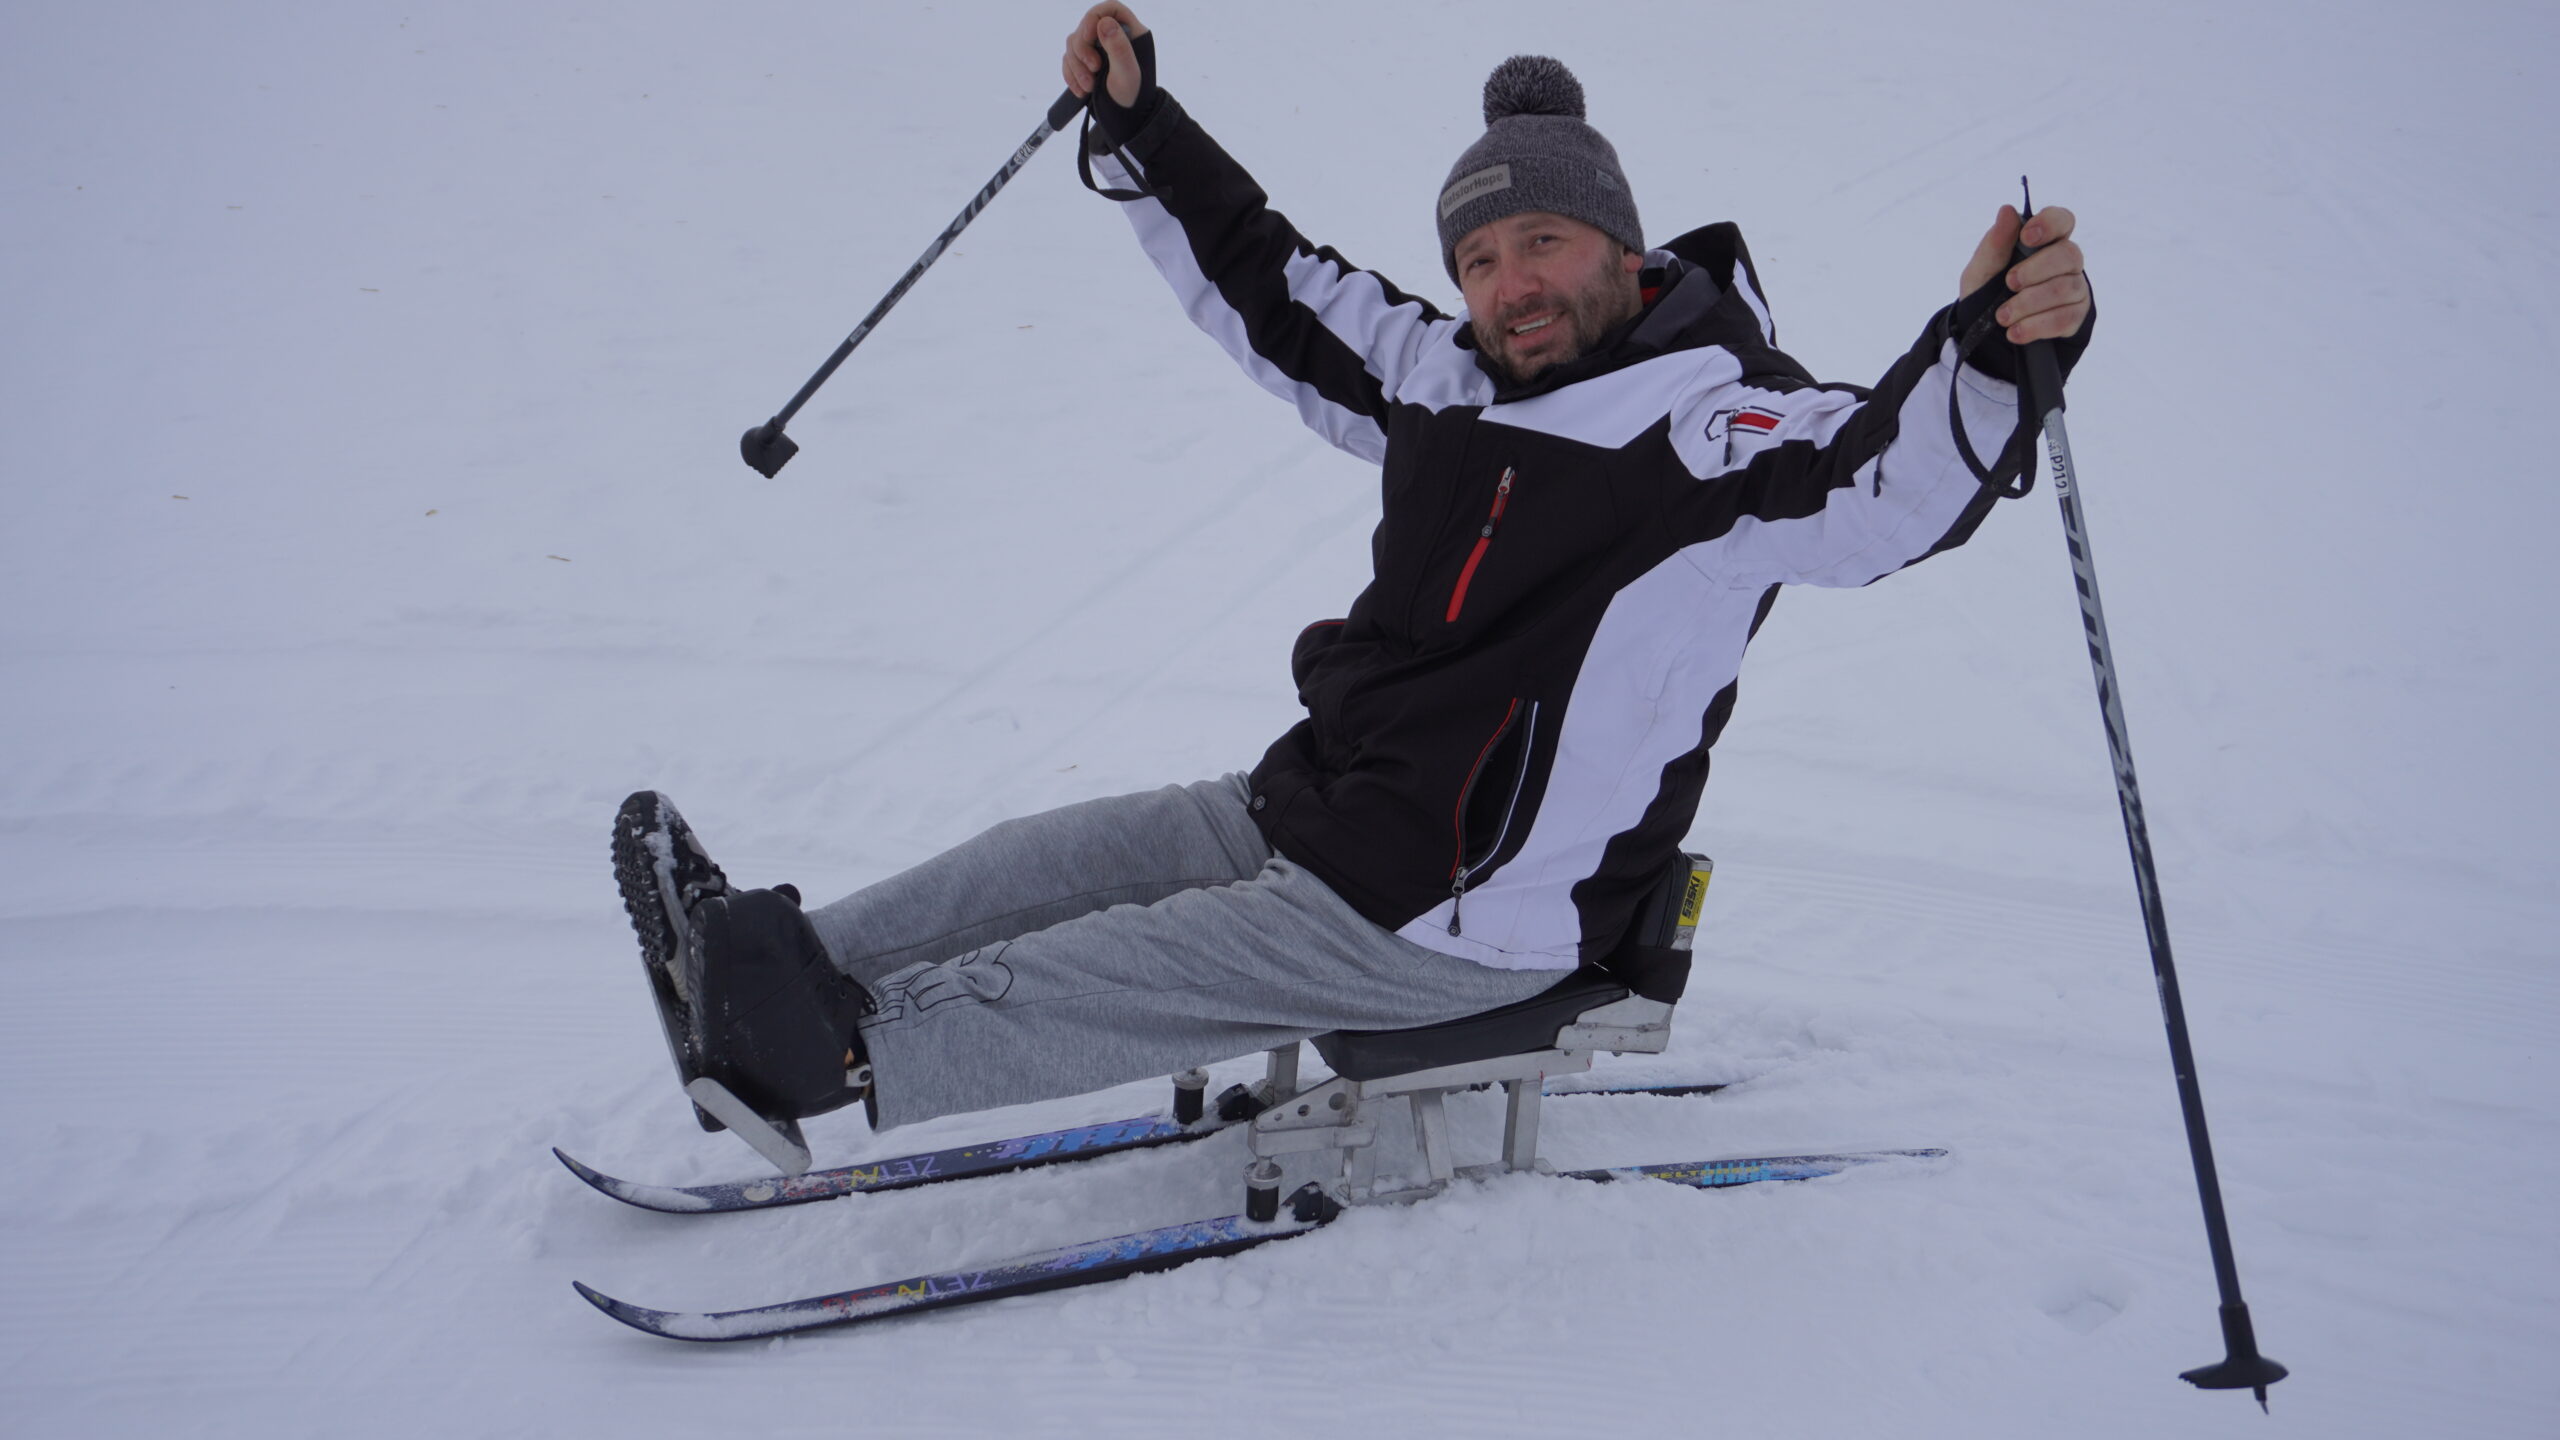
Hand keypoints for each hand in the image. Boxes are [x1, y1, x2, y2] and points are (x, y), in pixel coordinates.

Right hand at [1063, 4, 1148, 107]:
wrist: (1125, 119)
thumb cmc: (1132, 96)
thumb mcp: (1127, 73)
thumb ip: (1119, 47)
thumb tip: (1104, 22)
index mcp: (1130, 32)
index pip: (1109, 9)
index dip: (1094, 17)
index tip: (1088, 37)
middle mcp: (1112, 36)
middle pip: (1086, 27)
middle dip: (1083, 51)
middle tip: (1094, 70)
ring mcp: (1097, 49)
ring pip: (1073, 44)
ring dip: (1077, 67)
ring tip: (1089, 87)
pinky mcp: (1085, 62)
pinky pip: (1067, 60)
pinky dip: (1071, 75)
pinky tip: (1081, 90)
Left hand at [1958, 204, 2087, 343]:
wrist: (1987, 334)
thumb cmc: (1987, 291)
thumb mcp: (1981, 269)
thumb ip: (1995, 244)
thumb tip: (2007, 210)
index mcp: (2044, 241)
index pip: (2062, 220)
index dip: (2050, 224)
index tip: (2027, 237)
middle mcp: (2065, 262)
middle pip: (2069, 255)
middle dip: (2035, 271)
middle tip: (2009, 283)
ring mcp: (2074, 288)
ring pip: (2065, 289)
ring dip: (2029, 303)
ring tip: (2003, 316)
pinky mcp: (2075, 316)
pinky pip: (2065, 318)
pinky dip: (2036, 326)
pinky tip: (2015, 332)